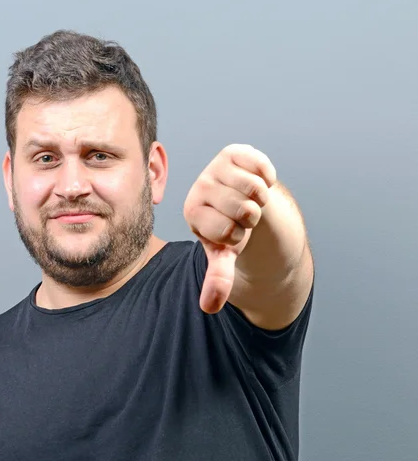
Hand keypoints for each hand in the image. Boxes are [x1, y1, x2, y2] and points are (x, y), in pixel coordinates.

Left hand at [183, 144, 276, 313]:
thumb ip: (217, 278)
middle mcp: (200, 187)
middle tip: (243, 215)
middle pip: (243, 209)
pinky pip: (262, 168)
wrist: (242, 202)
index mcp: (192, 213)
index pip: (228, 231)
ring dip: (261, 199)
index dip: (239, 236)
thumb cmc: (230, 230)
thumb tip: (209, 307)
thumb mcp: (224, 255)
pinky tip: (256, 182)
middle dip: (251, 218)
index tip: (232, 231)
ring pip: (255, 189)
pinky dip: (267, 179)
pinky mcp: (234, 152)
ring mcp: (216, 168)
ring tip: (250, 200)